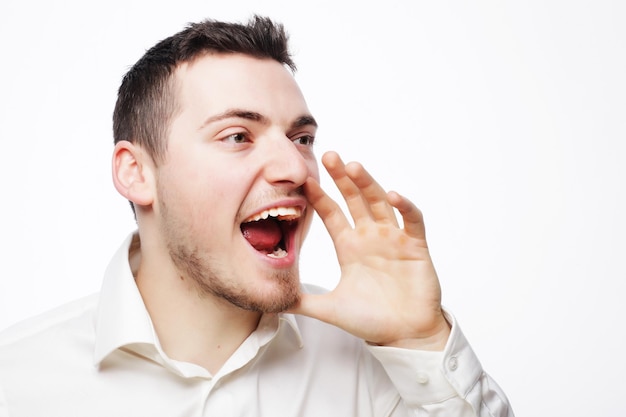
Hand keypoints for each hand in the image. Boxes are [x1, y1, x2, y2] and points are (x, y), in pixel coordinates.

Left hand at [289, 151, 450, 349]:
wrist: (404, 336)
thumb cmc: (371, 321)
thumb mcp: (330, 309)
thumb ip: (302, 302)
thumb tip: (273, 301)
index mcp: (349, 246)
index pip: (332, 214)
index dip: (319, 196)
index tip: (304, 179)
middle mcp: (370, 237)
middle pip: (354, 199)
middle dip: (343, 178)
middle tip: (329, 156)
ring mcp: (394, 239)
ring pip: (380, 203)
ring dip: (368, 184)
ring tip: (354, 166)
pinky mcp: (416, 246)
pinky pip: (412, 221)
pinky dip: (405, 207)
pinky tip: (393, 196)